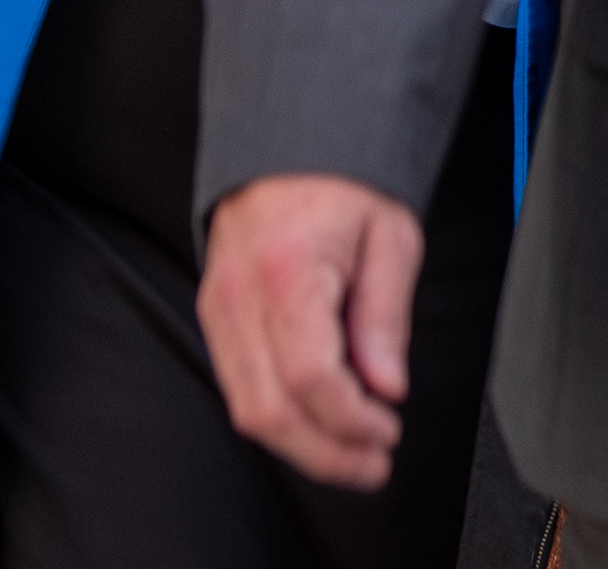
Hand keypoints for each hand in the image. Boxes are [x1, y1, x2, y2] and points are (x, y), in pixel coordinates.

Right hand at [198, 174, 425, 487]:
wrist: (288, 144)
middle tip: (373, 463)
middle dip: (326, 453)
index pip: (310, 377)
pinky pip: (239, 388)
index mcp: (288, 271)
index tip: (387, 430)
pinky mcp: (215, 317)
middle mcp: (240, 297)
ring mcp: (218, 310)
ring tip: (352, 455)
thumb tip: (387, 387)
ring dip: (302, 446)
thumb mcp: (392, 236)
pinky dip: (279, 418)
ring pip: (247, 410)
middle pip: (270, 410)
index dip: (351, 420)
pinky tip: (318, 424)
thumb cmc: (342, 184)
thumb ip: (386, 316)